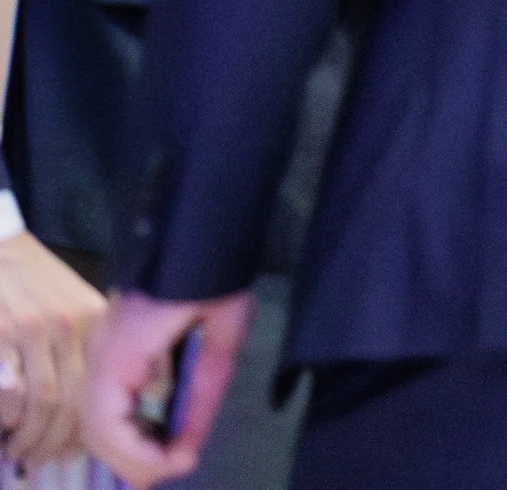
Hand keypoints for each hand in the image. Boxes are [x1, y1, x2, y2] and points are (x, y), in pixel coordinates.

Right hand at [0, 232, 102, 463]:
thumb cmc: (30, 280)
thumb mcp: (70, 305)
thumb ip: (83, 345)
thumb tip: (86, 400)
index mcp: (94, 320)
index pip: (103, 383)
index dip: (90, 423)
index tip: (73, 445)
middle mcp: (73, 325)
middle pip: (81, 398)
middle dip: (60, 438)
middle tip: (42, 455)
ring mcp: (35, 329)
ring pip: (48, 402)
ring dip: (33, 437)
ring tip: (21, 450)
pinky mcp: (4, 333)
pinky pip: (13, 393)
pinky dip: (12, 421)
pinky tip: (7, 431)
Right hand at [82, 286, 252, 486]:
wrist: (201, 228)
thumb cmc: (217, 274)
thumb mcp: (226, 330)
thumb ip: (206, 389)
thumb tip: (190, 445)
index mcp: (122, 352)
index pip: (106, 425)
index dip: (138, 456)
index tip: (182, 462)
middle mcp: (101, 356)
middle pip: (97, 430)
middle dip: (136, 458)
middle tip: (183, 462)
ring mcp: (103, 351)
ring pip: (99, 419)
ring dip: (132, 444)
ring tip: (176, 449)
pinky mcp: (113, 349)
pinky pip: (110, 400)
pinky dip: (132, 424)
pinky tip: (163, 429)